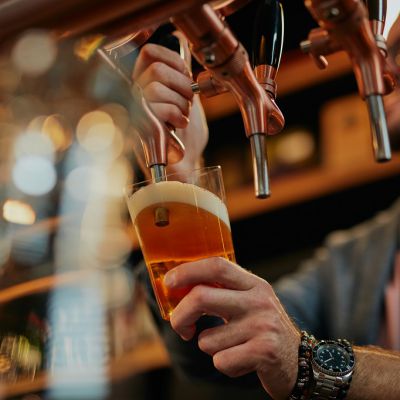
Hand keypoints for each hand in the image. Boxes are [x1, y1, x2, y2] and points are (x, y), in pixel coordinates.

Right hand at [132, 43, 208, 173]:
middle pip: (155, 69)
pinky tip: (178, 125)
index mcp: (145, 84)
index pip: (150, 53)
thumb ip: (183, 79)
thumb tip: (186, 56)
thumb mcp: (187, 101)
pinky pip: (156, 108)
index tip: (187, 76)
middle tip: (187, 104)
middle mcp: (134, 95)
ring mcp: (134, 112)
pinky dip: (175, 115)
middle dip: (182, 86)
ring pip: (155, 87)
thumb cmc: (186, 138)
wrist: (184, 167)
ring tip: (183, 118)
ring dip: (180, 103)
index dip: (173, 60)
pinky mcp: (138, 129)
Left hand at [164, 257, 300, 399]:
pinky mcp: (264, 351)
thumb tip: (179, 288)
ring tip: (231, 346)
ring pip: (207, 339)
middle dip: (180, 315)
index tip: (168, 282)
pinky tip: (242, 360)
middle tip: (181, 327)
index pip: (216, 266)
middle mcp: (258, 300)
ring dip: (210, 347)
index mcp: (253, 284)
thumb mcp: (248, 301)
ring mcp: (262, 325)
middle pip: (201, 297)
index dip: (187, 271)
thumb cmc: (262, 328)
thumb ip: (222, 292)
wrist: (298, 360)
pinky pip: (221, 361)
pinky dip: (224, 364)